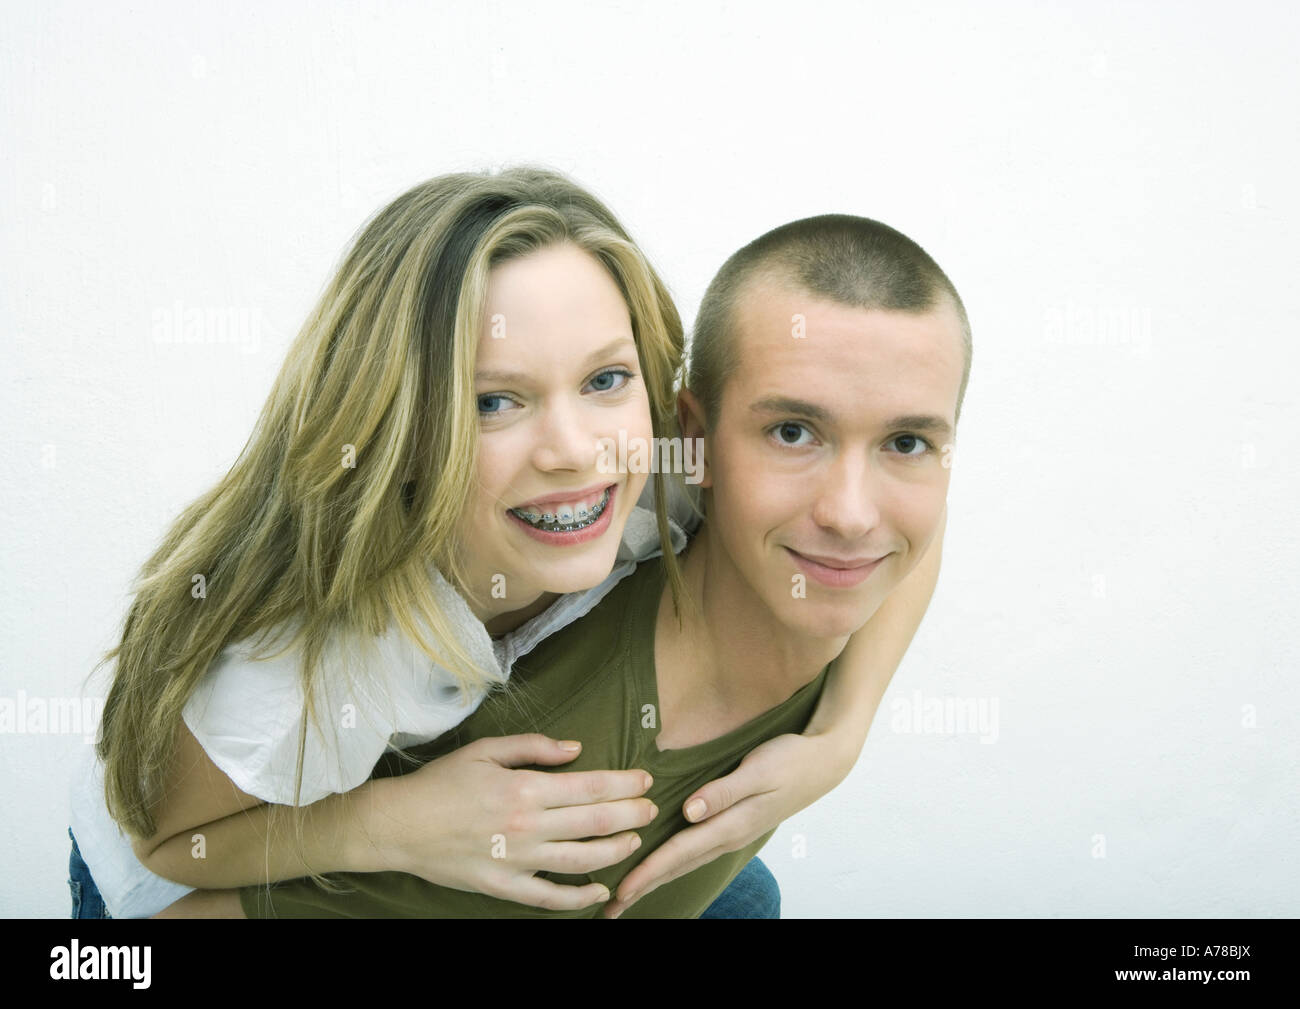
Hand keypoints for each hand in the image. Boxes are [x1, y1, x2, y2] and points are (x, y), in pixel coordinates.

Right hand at [365, 734, 656, 910]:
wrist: (399, 825)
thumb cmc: (442, 782)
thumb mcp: (486, 750)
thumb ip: (534, 748)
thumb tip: (576, 749)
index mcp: (524, 788)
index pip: (590, 786)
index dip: (624, 784)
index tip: (644, 780)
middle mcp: (527, 826)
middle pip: (594, 821)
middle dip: (630, 814)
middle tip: (651, 808)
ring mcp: (516, 860)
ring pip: (580, 860)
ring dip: (613, 851)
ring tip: (633, 841)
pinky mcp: (503, 886)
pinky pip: (548, 898)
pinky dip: (578, 898)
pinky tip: (599, 891)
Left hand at [600, 731, 850, 917]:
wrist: (823, 763)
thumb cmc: (788, 760)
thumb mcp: (758, 770)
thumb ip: (723, 791)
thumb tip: (689, 812)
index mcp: (732, 824)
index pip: (680, 852)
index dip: (648, 871)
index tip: (621, 889)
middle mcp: (729, 835)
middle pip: (677, 866)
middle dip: (643, 887)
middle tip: (609, 909)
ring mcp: (732, 834)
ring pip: (685, 862)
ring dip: (655, 879)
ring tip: (627, 894)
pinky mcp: (733, 826)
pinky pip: (695, 852)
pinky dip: (672, 863)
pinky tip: (661, 866)